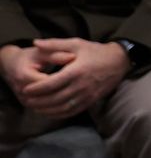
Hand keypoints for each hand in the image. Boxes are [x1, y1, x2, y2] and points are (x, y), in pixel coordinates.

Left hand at [12, 39, 128, 119]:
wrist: (119, 62)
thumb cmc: (95, 51)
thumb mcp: (76, 43)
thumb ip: (54, 44)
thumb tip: (35, 43)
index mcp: (76, 71)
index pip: (52, 83)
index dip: (37, 89)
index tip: (25, 90)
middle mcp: (82, 86)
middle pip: (56, 98)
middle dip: (39, 101)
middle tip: (26, 101)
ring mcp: (87, 95)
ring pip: (64, 107)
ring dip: (48, 110)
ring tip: (34, 108)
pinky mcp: (91, 100)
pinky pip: (73, 111)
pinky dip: (60, 114)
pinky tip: (50, 113)